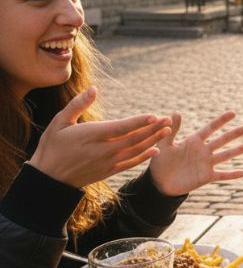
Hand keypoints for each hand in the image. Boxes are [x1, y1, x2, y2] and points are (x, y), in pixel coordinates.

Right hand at [29, 87, 171, 188]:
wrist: (49, 178)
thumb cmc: (52, 146)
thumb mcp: (59, 122)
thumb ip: (77, 105)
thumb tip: (93, 89)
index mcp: (93, 135)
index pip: (122, 127)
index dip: (140, 122)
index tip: (154, 115)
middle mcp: (104, 150)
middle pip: (134, 138)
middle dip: (154, 128)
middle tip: (169, 119)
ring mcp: (108, 162)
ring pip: (136, 150)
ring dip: (153, 140)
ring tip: (167, 130)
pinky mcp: (109, 171)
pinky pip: (131, 163)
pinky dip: (144, 156)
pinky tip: (155, 150)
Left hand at [148, 111, 242, 195]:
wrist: (160, 182)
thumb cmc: (161, 162)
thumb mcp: (164, 144)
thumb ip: (172, 130)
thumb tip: (175, 112)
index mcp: (194, 141)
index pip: (211, 128)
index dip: (221, 121)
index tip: (233, 113)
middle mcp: (204, 150)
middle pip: (223, 140)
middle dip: (236, 134)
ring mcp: (207, 164)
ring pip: (226, 155)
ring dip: (239, 150)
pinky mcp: (207, 177)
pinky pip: (222, 175)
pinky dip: (233, 175)